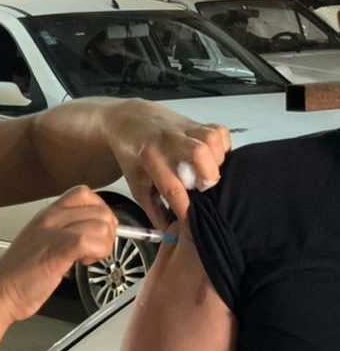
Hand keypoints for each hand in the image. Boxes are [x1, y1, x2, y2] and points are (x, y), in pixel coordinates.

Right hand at [0, 186, 116, 321]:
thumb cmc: (19, 276)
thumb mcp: (41, 243)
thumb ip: (64, 234)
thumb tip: (93, 235)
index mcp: (46, 215)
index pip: (84, 194)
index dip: (100, 211)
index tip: (97, 231)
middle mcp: (50, 218)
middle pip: (99, 208)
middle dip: (108, 231)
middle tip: (96, 248)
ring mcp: (53, 232)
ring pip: (101, 224)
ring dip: (104, 244)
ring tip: (88, 257)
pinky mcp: (57, 250)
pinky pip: (91, 240)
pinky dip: (97, 252)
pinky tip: (83, 262)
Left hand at [105, 99, 230, 227]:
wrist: (129, 120)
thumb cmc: (133, 153)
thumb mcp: (136, 181)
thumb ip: (152, 207)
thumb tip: (166, 230)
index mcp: (149, 156)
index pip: (172, 185)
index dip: (185, 206)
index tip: (191, 219)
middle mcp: (168, 140)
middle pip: (198, 153)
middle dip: (208, 175)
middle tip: (203, 187)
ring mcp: (184, 128)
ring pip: (212, 139)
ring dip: (217, 159)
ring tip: (207, 171)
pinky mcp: (197, 122)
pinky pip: (219, 131)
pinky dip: (222, 146)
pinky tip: (212, 158)